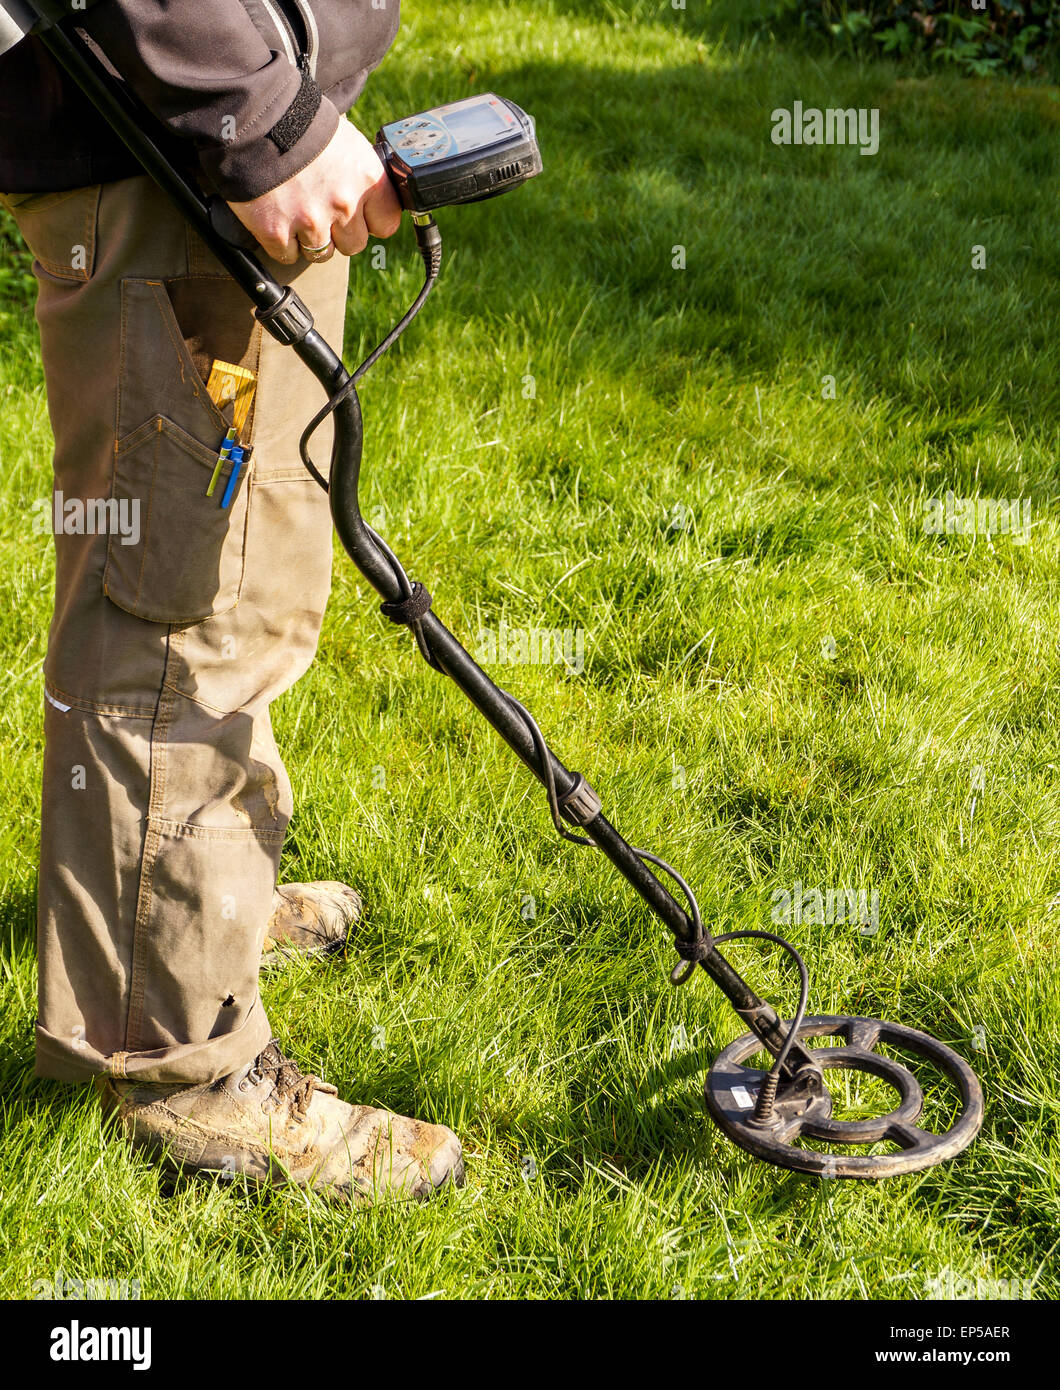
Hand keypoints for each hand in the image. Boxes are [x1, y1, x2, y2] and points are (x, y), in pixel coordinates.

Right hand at [226, 118, 402, 263]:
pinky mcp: (277, 232)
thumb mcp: (345, 141)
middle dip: (339, 233)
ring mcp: (310, 222)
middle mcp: (343, 204)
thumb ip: (359, 176)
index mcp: (366, 179)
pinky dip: (281, 242)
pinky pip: (288, 255)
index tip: (359, 215)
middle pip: (354, 245)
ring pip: (321, 254)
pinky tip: (276, 217)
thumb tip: (367, 201)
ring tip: (296, 211)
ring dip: (310, 239)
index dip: (370, 220)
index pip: (386, 223)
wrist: (253, 118)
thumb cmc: (300, 124)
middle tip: (320, 209)